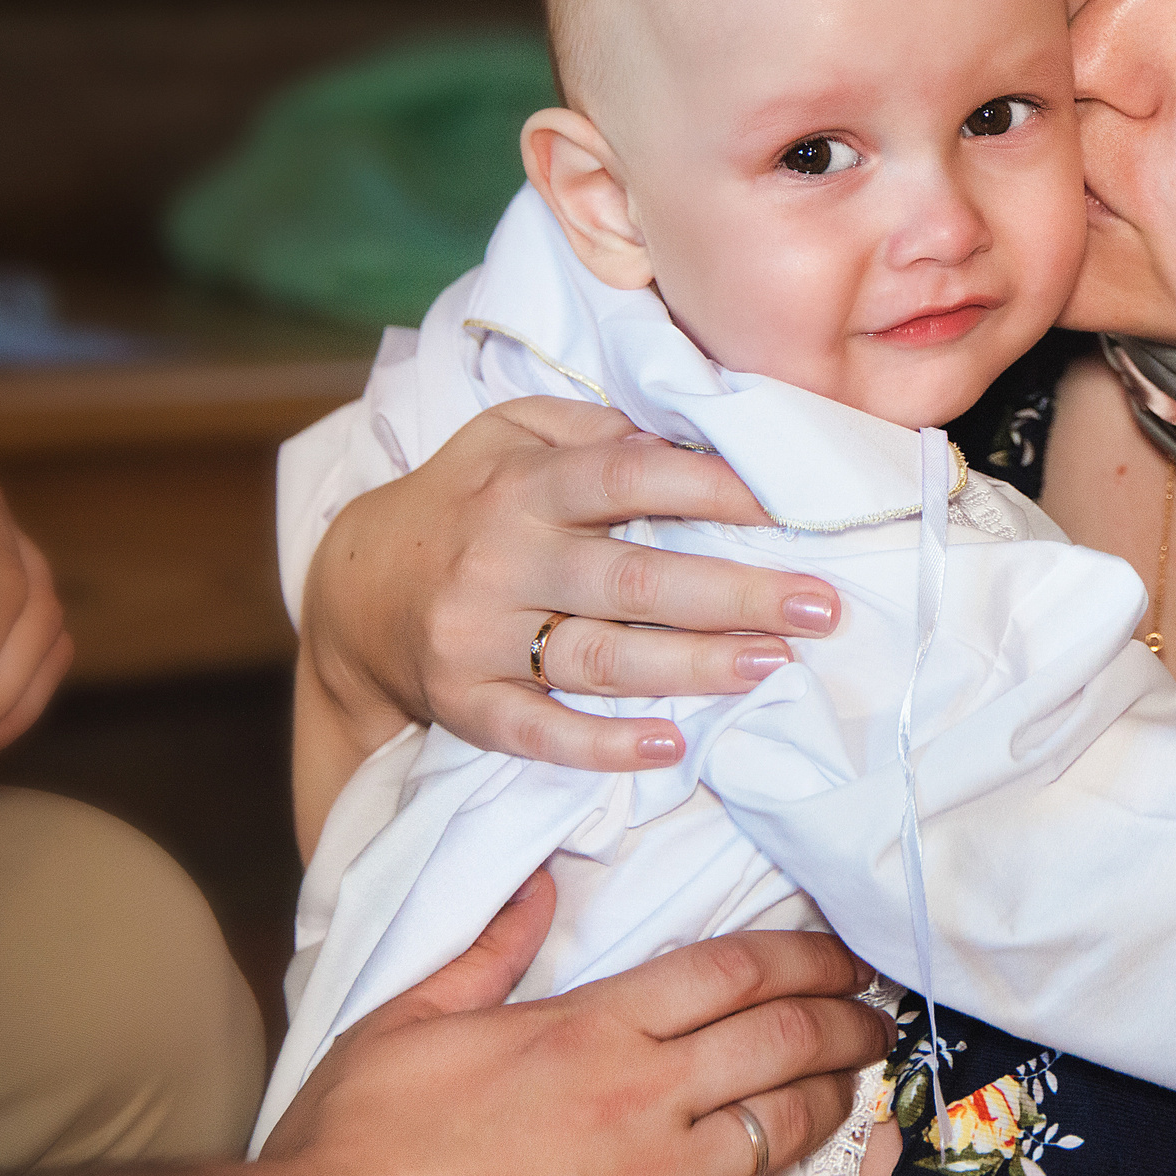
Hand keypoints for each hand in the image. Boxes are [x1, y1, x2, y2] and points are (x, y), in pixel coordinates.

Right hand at [262, 868, 894, 1175]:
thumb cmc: (356, 1146)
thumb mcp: (406, 1024)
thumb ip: (487, 953)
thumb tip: (537, 887)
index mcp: (591, 1030)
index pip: (730, 971)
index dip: (803, 956)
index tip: (842, 955)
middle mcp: (639, 1099)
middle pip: (778, 1041)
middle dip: (843, 1021)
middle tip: (876, 1016)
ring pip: (778, 1128)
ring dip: (829, 1103)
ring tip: (852, 1088)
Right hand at [300, 395, 845, 771]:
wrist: (355, 588)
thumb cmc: (467, 500)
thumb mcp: (511, 435)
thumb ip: (590, 430)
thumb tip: (688, 438)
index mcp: (522, 487)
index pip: (626, 479)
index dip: (710, 489)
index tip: (787, 505)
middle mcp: (501, 560)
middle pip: (633, 581)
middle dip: (734, 595)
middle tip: (819, 606)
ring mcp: (479, 638)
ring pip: (599, 659)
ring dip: (693, 667)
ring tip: (772, 664)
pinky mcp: (465, 704)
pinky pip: (539, 733)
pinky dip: (605, 745)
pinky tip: (672, 744)